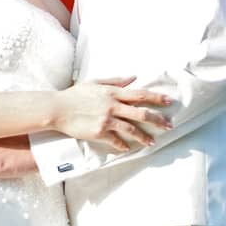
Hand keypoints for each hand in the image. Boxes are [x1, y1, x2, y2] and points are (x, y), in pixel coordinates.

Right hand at [53, 76, 171, 151]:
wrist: (57, 109)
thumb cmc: (74, 94)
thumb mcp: (95, 82)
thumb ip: (115, 81)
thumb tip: (133, 78)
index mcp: (113, 93)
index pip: (140, 95)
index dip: (156, 98)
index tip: (169, 101)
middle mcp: (112, 106)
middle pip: (141, 114)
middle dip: (157, 120)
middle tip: (169, 126)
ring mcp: (106, 120)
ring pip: (132, 130)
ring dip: (144, 137)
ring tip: (152, 142)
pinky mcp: (99, 132)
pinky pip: (116, 140)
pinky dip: (123, 144)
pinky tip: (128, 148)